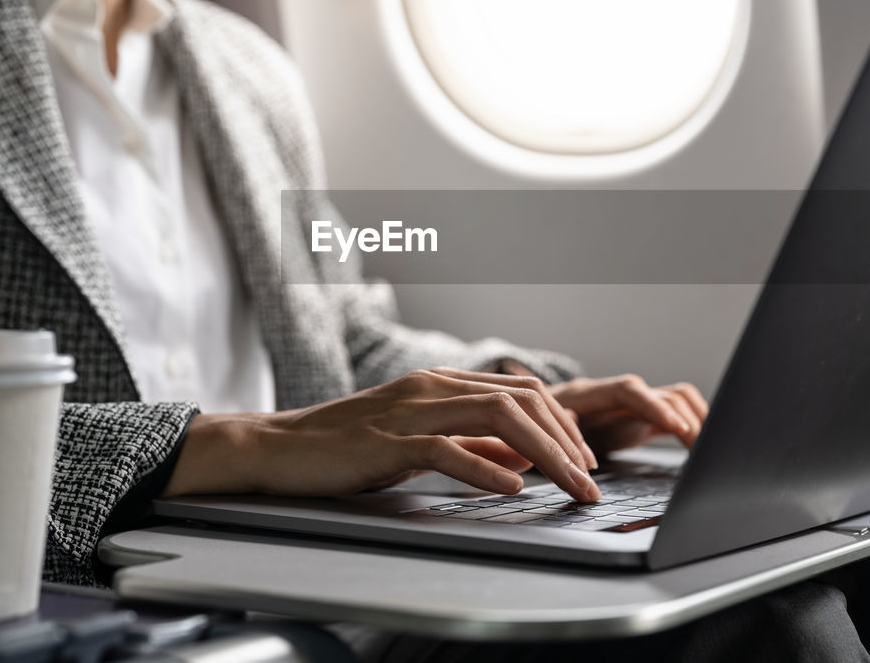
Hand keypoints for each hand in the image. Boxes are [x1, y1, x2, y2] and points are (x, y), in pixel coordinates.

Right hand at [163, 368, 601, 501]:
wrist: (279, 447)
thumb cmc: (347, 446)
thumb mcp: (419, 442)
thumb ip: (470, 446)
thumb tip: (522, 460)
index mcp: (442, 383)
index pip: (522, 392)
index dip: (562, 424)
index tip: (584, 460)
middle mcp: (433, 387)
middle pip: (521, 401)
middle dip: (567, 441)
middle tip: (590, 481)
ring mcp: (410, 409)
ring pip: (497, 417)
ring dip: (544, 454)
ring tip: (570, 485)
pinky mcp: (387, 440)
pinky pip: (446, 449)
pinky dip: (485, 468)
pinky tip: (513, 487)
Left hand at [499, 362, 708, 457]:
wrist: (519, 421)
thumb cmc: (520, 427)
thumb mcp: (525, 432)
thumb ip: (545, 433)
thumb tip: (559, 436)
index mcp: (583, 394)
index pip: (627, 390)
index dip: (653, 406)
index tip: (675, 427)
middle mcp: (609, 396)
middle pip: (658, 393)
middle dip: (683, 418)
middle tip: (703, 448)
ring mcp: (624, 407)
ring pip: (671, 400)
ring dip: (692, 419)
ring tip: (709, 449)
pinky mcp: (634, 421)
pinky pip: (670, 416)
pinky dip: (689, 427)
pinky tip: (701, 447)